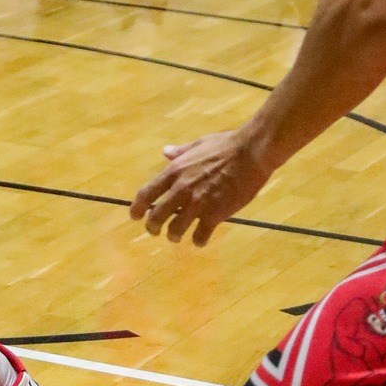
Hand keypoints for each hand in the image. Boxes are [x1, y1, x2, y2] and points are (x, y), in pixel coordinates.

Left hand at [130, 129, 275, 245]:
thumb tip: (165, 151)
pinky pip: (200, 235)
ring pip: (176, 229)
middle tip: (154, 232)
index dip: (137, 208)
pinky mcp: (215, 214)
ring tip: (175, 237)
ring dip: (174, 236)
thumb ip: (180, 152)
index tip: (135, 216)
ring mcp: (197, 203)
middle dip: (152, 227)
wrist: (251, 153)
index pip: (146, 194)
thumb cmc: (226, 145)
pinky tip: (200, 240)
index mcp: (174, 171)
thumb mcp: (198, 145)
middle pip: (157, 216)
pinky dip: (198, 240)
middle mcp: (181, 189)